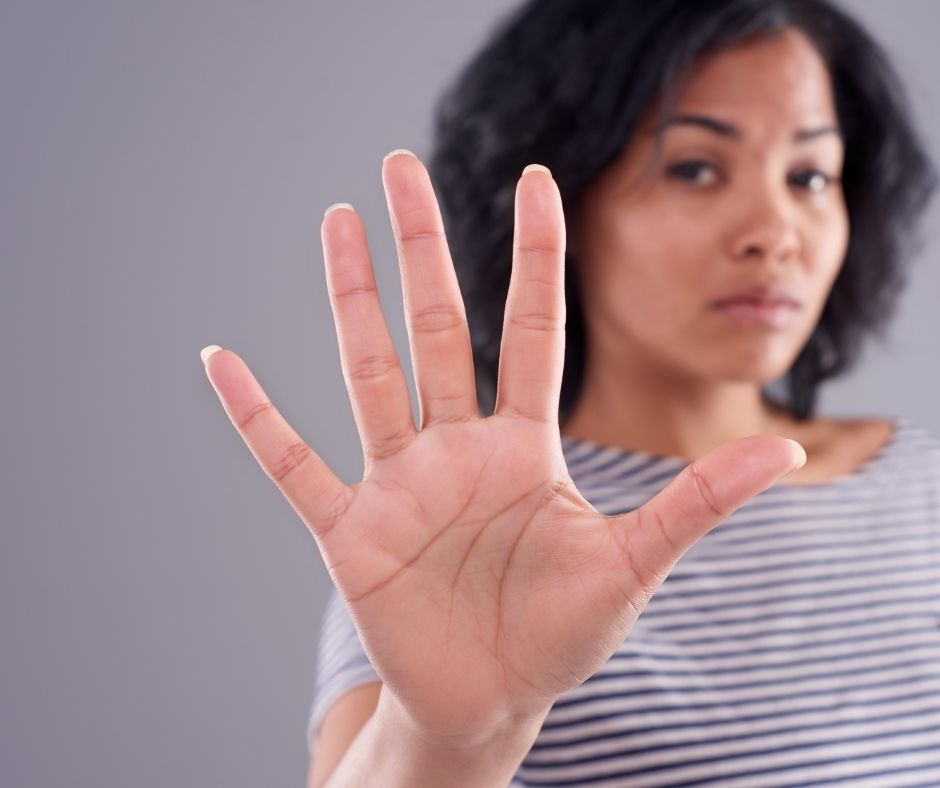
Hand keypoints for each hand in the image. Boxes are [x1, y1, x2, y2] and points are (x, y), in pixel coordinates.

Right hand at [201, 150, 804, 746]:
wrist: (491, 699)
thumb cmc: (560, 634)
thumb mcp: (634, 562)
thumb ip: (697, 501)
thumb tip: (791, 452)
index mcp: (522, 446)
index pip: (531, 329)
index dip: (536, 256)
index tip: (537, 182)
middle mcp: (455, 448)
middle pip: (437, 328)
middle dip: (421, 247)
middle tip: (399, 165)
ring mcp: (398, 483)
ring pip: (368, 373)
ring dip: (349, 302)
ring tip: (335, 223)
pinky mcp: (349, 530)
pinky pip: (292, 464)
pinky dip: (256, 418)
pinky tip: (222, 363)